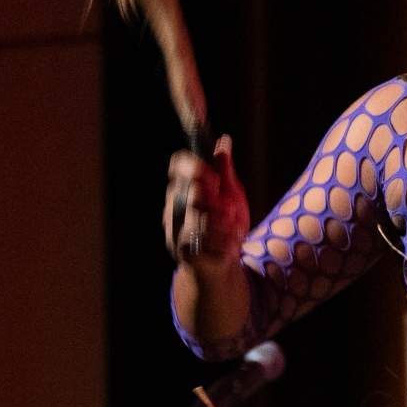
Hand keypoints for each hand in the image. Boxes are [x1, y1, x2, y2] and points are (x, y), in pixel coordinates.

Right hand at [164, 135, 248, 266]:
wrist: (221, 266)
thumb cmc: (226, 225)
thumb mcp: (232, 193)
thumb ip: (225, 169)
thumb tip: (224, 140)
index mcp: (183, 188)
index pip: (178, 165)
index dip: (193, 165)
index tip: (213, 175)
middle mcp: (174, 206)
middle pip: (193, 190)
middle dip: (217, 200)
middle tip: (229, 211)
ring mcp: (175, 227)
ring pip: (202, 214)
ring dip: (225, 223)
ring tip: (231, 230)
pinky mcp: (183, 247)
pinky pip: (206, 236)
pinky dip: (224, 239)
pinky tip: (228, 245)